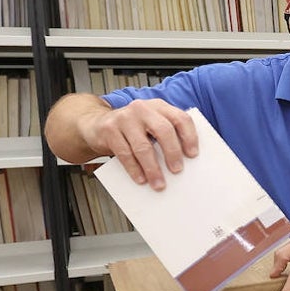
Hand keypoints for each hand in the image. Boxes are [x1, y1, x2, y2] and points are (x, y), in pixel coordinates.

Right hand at [80, 99, 197, 189]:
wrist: (96, 125)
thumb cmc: (131, 130)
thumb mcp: (150, 126)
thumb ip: (165, 136)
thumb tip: (184, 162)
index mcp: (158, 106)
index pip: (180, 118)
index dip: (189, 136)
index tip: (193, 155)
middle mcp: (142, 108)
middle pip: (164, 130)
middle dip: (172, 152)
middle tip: (177, 171)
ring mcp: (124, 117)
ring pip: (143, 146)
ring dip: (153, 168)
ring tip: (159, 184)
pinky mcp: (109, 129)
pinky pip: (125, 153)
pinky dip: (134, 169)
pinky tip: (141, 179)